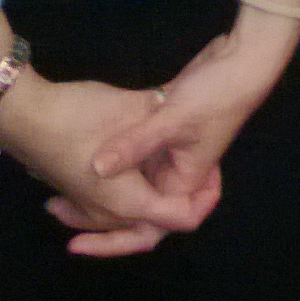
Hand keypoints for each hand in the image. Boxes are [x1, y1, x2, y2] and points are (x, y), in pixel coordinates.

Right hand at [0, 74, 219, 257]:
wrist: (17, 114)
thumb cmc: (77, 116)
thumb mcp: (133, 110)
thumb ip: (161, 118)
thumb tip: (181, 109)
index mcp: (129, 199)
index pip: (181, 218)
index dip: (205, 200)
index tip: (216, 173)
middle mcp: (108, 210)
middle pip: (152, 225)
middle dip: (181, 208)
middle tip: (205, 185)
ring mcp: (84, 202)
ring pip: (124, 218)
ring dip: (150, 205)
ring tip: (175, 184)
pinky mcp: (69, 188)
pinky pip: (101, 206)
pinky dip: (126, 194)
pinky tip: (129, 174)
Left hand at [75, 19, 296, 240]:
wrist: (243, 59)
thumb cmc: (216, 94)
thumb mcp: (173, 119)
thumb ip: (135, 144)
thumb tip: (94, 170)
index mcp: (184, 180)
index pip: (156, 226)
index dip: (119, 241)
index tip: (79, 241)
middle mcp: (178, 174)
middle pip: (139, 211)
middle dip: (99, 221)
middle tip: (56, 213)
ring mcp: (171, 154)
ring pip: (133, 184)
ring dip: (101, 188)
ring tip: (58, 193)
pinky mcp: (165, 133)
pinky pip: (134, 159)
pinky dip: (111, 161)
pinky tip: (84, 155)